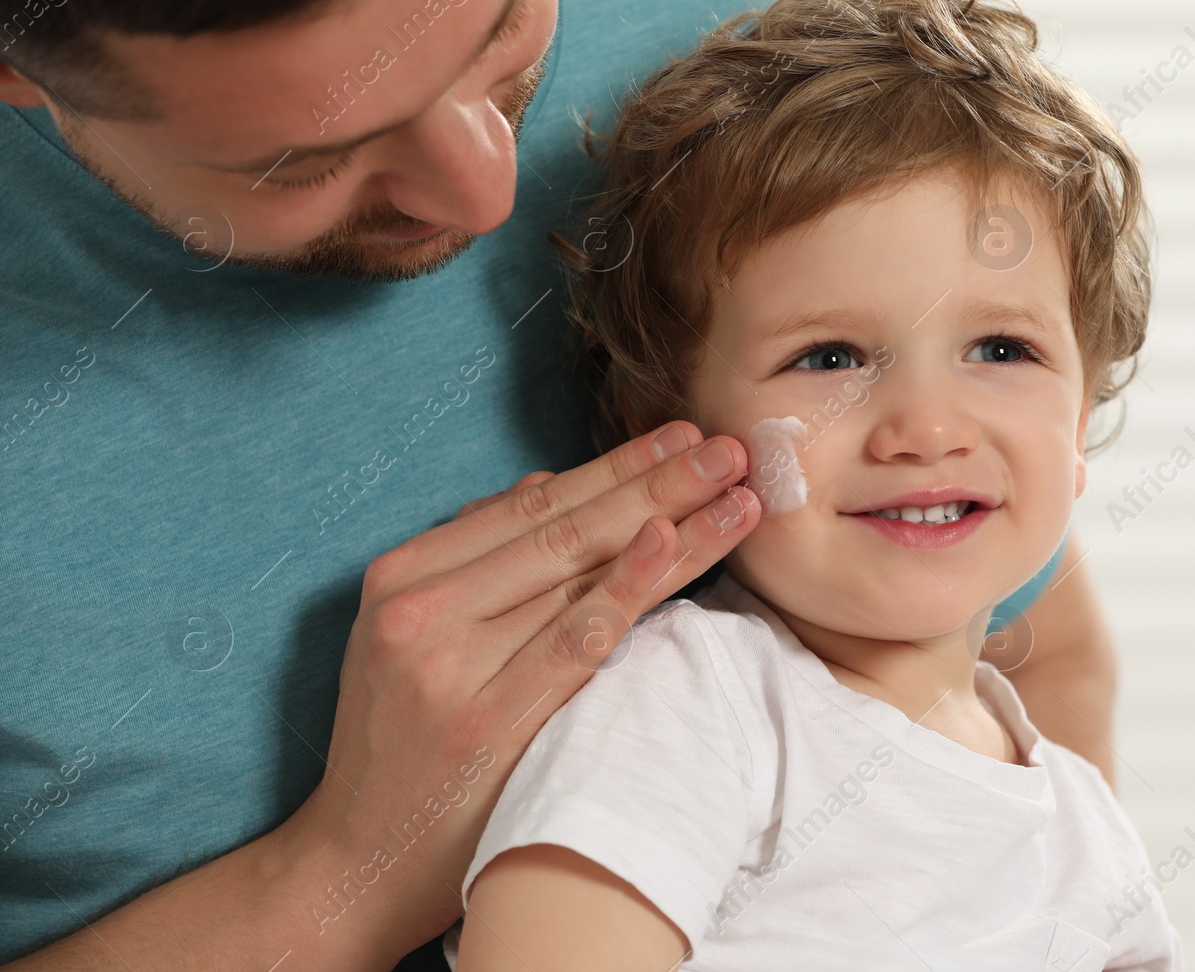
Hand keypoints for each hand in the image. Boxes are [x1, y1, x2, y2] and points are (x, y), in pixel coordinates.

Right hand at [285, 421, 759, 965]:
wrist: (354, 861)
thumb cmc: (400, 746)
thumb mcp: (413, 637)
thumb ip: (477, 561)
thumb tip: (546, 483)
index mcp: (405, 577)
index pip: (531, 505)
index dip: (613, 466)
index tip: (680, 437)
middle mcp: (425, 608)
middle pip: (564, 528)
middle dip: (656, 480)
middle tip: (730, 447)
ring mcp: (453, 664)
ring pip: (581, 573)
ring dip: (670, 521)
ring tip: (736, 488)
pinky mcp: (488, 720)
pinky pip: (575, 640)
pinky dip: (628, 587)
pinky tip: (675, 545)